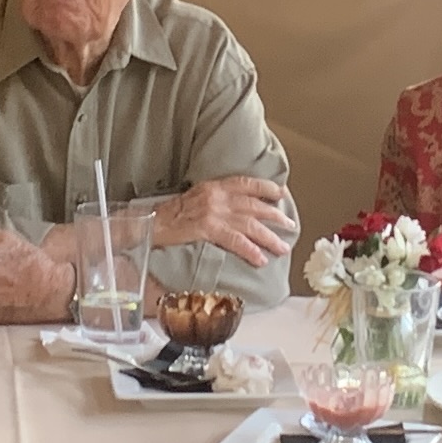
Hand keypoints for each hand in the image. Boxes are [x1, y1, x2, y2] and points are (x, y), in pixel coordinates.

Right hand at [154, 175, 297, 268]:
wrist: (152, 222)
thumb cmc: (172, 214)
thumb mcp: (197, 197)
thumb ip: (217, 199)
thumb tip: (237, 207)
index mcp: (215, 186)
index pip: (247, 183)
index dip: (267, 188)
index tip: (282, 194)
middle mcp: (217, 197)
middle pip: (254, 205)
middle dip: (275, 216)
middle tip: (289, 225)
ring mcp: (214, 213)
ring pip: (250, 225)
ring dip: (269, 237)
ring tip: (282, 247)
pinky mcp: (208, 229)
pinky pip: (236, 241)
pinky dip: (250, 250)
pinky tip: (260, 259)